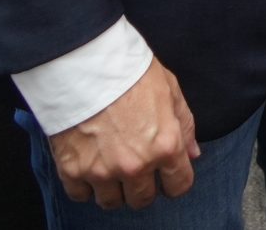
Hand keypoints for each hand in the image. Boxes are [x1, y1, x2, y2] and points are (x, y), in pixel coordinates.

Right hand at [48, 58, 200, 209]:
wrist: (84, 62)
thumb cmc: (130, 71)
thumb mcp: (170, 90)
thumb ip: (184, 126)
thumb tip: (192, 154)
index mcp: (165, 145)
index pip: (178, 186)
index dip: (174, 182)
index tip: (166, 176)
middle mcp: (136, 165)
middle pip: (143, 200)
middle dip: (142, 187)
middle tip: (135, 168)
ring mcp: (102, 170)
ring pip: (112, 202)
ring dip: (113, 190)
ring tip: (110, 167)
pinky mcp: (72, 169)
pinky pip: (80, 196)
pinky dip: (84, 186)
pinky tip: (88, 166)